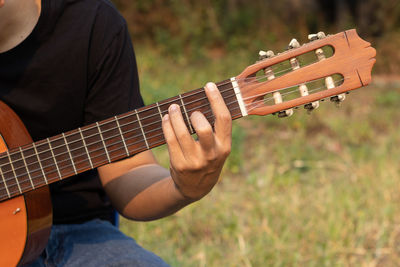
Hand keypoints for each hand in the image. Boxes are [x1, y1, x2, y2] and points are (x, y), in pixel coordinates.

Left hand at [162, 82, 231, 200]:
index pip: (224, 119)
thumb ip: (216, 129)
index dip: (216, 100)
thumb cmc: (208, 159)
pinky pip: (170, 140)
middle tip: (191, 110)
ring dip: (175, 117)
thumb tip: (204, 99)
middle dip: (195, 115)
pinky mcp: (179, 164)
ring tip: (173, 108)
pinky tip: (166, 119)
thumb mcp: (218, 148)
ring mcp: (194, 161)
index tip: (208, 85)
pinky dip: (167, 126)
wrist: (195, 188)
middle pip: (203, 128)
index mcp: (224, 147)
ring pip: (182, 133)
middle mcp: (211, 154)